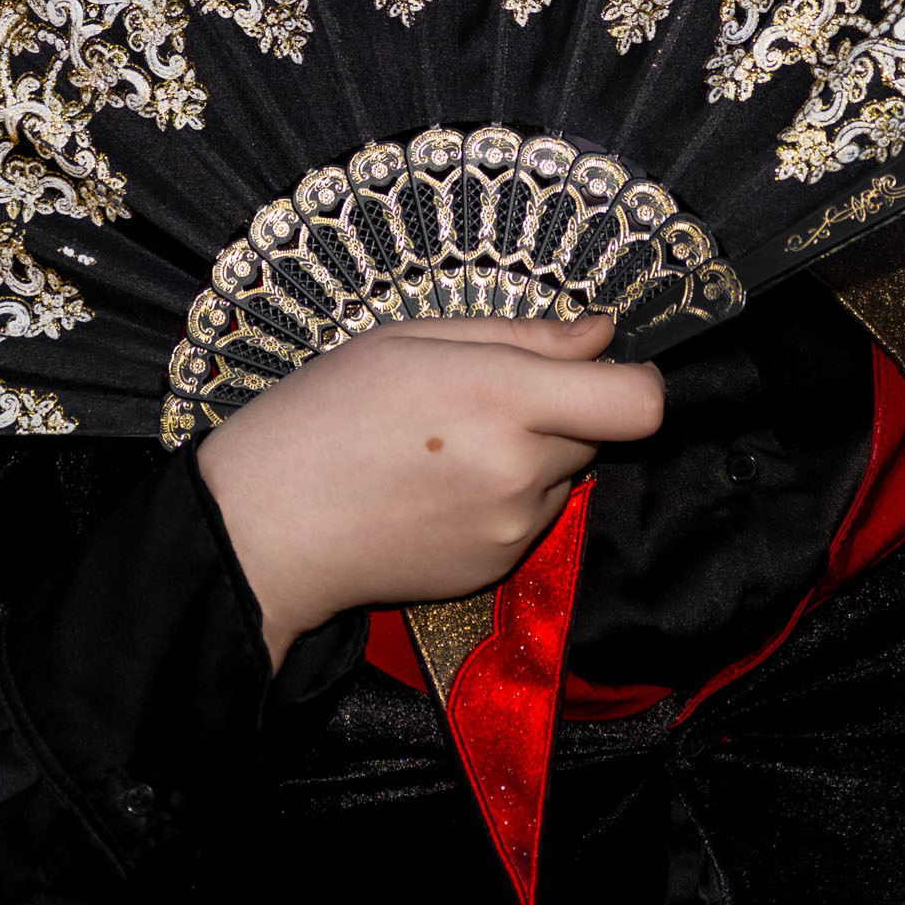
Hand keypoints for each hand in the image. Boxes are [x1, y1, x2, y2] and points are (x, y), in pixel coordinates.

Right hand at [194, 312, 663, 665]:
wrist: (265, 527)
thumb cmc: (323, 415)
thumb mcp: (410, 340)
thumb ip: (523, 336)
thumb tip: (604, 335)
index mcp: (500, 397)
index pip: (639, 402)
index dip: (637, 380)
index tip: (605, 368)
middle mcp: (519, 469)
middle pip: (600, 433)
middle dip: (565, 411)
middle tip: (486, 400)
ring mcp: (511, 528)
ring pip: (564, 476)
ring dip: (532, 457)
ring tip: (448, 449)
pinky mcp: (496, 569)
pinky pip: (531, 519)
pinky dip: (504, 500)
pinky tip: (437, 490)